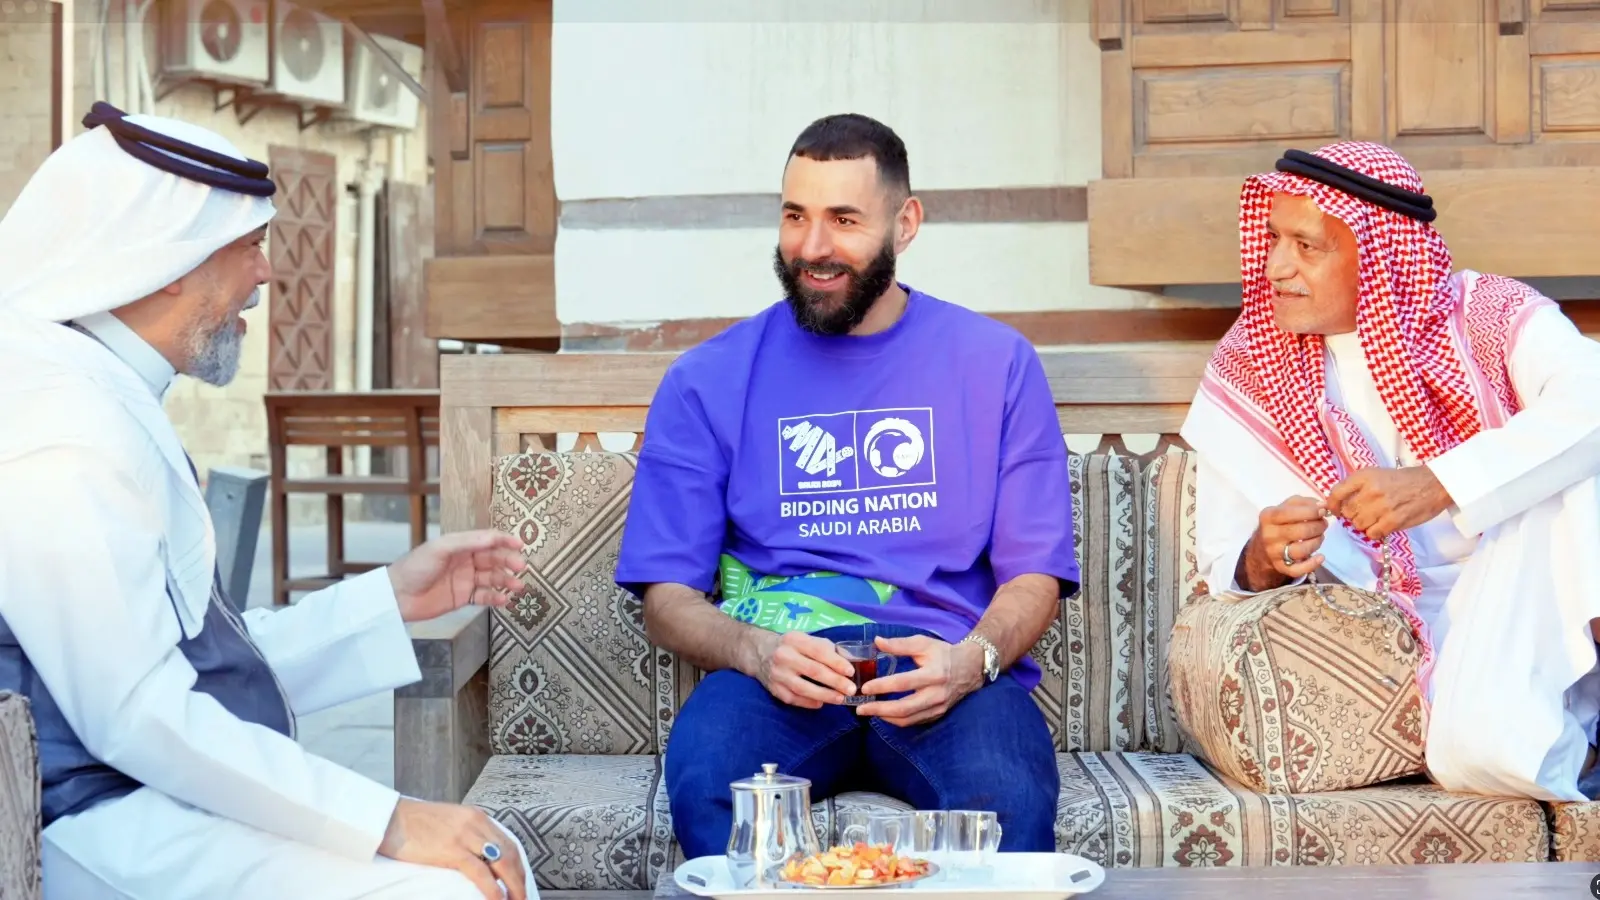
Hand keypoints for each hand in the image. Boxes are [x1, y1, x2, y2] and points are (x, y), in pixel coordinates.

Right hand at [377, 798, 527, 899]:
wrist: (388, 818)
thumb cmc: (413, 824)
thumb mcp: (449, 823)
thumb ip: (467, 835)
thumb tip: (479, 858)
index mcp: (477, 817)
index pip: (509, 842)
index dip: (518, 865)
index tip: (521, 882)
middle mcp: (477, 823)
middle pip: (511, 853)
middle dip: (520, 878)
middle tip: (523, 897)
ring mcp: (466, 836)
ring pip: (503, 863)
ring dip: (514, 886)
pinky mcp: (453, 850)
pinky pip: (481, 873)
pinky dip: (494, 890)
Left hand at [388, 530, 525, 622]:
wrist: (396, 597)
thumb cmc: (415, 567)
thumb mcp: (440, 549)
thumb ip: (467, 542)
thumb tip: (493, 538)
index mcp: (460, 545)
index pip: (487, 540)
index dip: (504, 540)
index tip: (520, 544)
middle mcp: (466, 561)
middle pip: (493, 559)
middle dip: (508, 562)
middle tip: (520, 567)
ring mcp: (465, 580)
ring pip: (492, 578)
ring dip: (506, 581)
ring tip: (517, 587)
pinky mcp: (463, 598)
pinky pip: (484, 597)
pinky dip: (495, 598)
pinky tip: (504, 600)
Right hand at [752, 630, 856, 708]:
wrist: (760, 652)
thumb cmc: (792, 646)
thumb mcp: (808, 640)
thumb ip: (829, 649)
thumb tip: (852, 659)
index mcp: (795, 640)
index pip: (819, 651)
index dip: (836, 662)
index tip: (850, 672)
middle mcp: (784, 656)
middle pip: (813, 671)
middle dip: (835, 681)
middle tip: (851, 689)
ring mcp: (778, 674)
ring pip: (803, 688)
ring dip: (825, 695)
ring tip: (840, 699)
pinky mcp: (774, 689)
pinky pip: (793, 699)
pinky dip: (809, 702)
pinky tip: (821, 703)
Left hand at [854, 635, 982, 726]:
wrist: (971, 668)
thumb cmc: (944, 653)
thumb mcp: (923, 644)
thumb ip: (900, 644)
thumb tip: (876, 642)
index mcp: (933, 673)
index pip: (903, 683)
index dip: (883, 686)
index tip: (865, 688)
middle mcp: (937, 694)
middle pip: (904, 708)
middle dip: (880, 710)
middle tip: (860, 708)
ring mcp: (938, 707)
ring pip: (908, 719)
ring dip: (886, 717)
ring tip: (869, 712)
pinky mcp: (938, 714)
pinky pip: (915, 722)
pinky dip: (897, 720)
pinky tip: (885, 714)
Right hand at [1257, 495, 1328, 579]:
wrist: (1263, 546)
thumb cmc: (1281, 522)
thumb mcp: (1287, 506)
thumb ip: (1305, 503)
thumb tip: (1323, 506)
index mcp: (1268, 516)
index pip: (1290, 513)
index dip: (1311, 512)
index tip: (1322, 511)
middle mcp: (1269, 535)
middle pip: (1300, 532)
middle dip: (1318, 526)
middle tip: (1323, 524)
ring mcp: (1274, 553)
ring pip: (1301, 550)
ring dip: (1317, 542)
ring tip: (1320, 536)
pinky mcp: (1280, 567)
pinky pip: (1298, 570)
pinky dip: (1312, 564)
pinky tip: (1320, 557)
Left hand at [1325, 466, 1452, 540]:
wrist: (1433, 484)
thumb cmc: (1403, 480)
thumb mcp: (1376, 475)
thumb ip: (1357, 487)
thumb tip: (1338, 505)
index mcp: (1364, 476)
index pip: (1336, 493)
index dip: (1332, 505)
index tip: (1335, 510)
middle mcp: (1370, 491)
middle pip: (1347, 512)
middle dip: (1354, 515)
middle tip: (1366, 512)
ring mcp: (1382, 506)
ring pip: (1358, 525)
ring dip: (1365, 524)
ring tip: (1378, 517)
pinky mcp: (1393, 521)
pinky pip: (1372, 534)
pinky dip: (1375, 532)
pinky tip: (1384, 524)